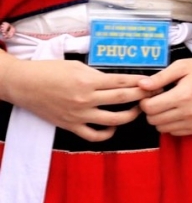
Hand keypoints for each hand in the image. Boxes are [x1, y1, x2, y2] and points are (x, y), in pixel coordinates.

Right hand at [0, 57, 145, 140]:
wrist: (24, 85)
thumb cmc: (49, 71)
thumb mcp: (76, 66)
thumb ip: (97, 75)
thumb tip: (118, 81)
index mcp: (88, 81)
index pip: (122, 82)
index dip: (141, 82)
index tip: (153, 81)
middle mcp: (86, 99)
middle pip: (123, 99)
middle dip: (143, 96)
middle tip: (155, 94)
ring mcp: (79, 114)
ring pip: (114, 120)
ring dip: (131, 115)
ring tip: (139, 109)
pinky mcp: (71, 125)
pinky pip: (94, 135)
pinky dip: (108, 133)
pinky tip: (114, 126)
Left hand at [137, 55, 191, 135]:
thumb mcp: (181, 66)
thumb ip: (160, 77)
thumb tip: (141, 85)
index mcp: (183, 96)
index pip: (149, 108)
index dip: (145, 101)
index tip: (151, 94)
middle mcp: (190, 112)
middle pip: (154, 120)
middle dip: (151, 110)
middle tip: (159, 99)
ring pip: (162, 129)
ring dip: (161, 118)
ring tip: (169, 105)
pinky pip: (175, 133)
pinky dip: (172, 124)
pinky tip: (178, 112)